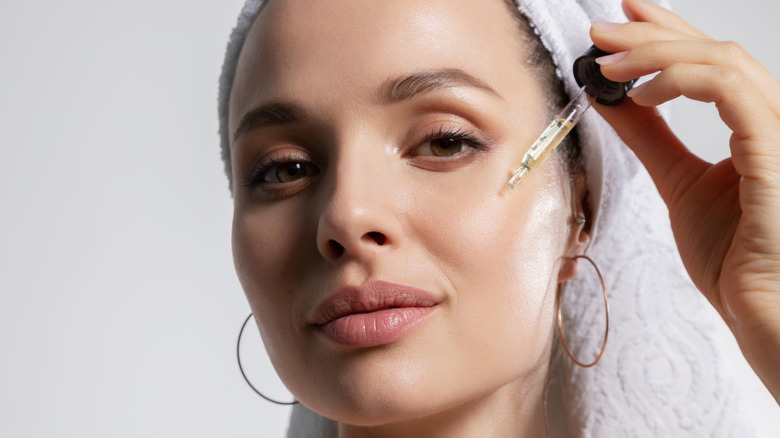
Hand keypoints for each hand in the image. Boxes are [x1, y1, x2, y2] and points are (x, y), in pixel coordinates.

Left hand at [590, 0, 779, 401]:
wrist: (764, 311)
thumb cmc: (735, 259)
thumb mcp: (678, 183)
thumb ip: (650, 136)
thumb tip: (609, 97)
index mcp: (757, 125)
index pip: (711, 62)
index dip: (667, 32)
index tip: (621, 22)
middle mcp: (775, 118)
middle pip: (715, 52)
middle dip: (652, 33)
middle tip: (601, 31)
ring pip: (721, 62)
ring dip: (656, 53)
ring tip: (608, 62)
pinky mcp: (777, 150)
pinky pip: (731, 91)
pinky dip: (681, 79)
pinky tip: (641, 91)